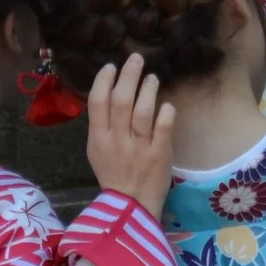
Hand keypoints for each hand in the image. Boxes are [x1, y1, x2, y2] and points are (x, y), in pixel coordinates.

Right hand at [86, 55, 177, 218]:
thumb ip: (102, 125)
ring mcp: (138, 147)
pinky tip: (168, 105)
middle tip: (136, 59)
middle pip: (121, 101)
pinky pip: (163, 127)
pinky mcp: (159, 154)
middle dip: (128, 75)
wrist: (130, 207)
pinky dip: (166, 112)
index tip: (111, 66)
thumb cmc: (114, 174)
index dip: (103, 80)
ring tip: (152, 78)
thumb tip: (109, 92)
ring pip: (142, 111)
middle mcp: (117, 140)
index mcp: (98, 138)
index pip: (97, 102)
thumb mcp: (97, 150)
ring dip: (148, 89)